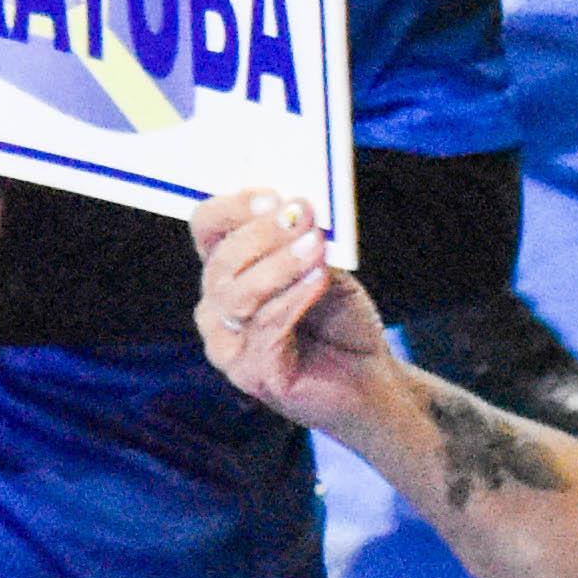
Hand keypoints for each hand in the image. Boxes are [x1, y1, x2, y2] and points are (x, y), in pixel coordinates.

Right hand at [193, 188, 397, 426]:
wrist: (370, 381)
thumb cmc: (341, 323)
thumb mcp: (323, 268)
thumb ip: (303, 243)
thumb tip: (296, 209)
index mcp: (227, 274)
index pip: (207, 228)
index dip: (234, 207)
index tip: (273, 196)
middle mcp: (216, 309)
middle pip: (220, 262)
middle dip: (263, 234)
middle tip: (303, 216)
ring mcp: (228, 346)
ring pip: (238, 296)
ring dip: (279, 265)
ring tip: (316, 247)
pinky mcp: (252, 375)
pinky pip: (266, 328)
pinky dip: (294, 298)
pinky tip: (319, 279)